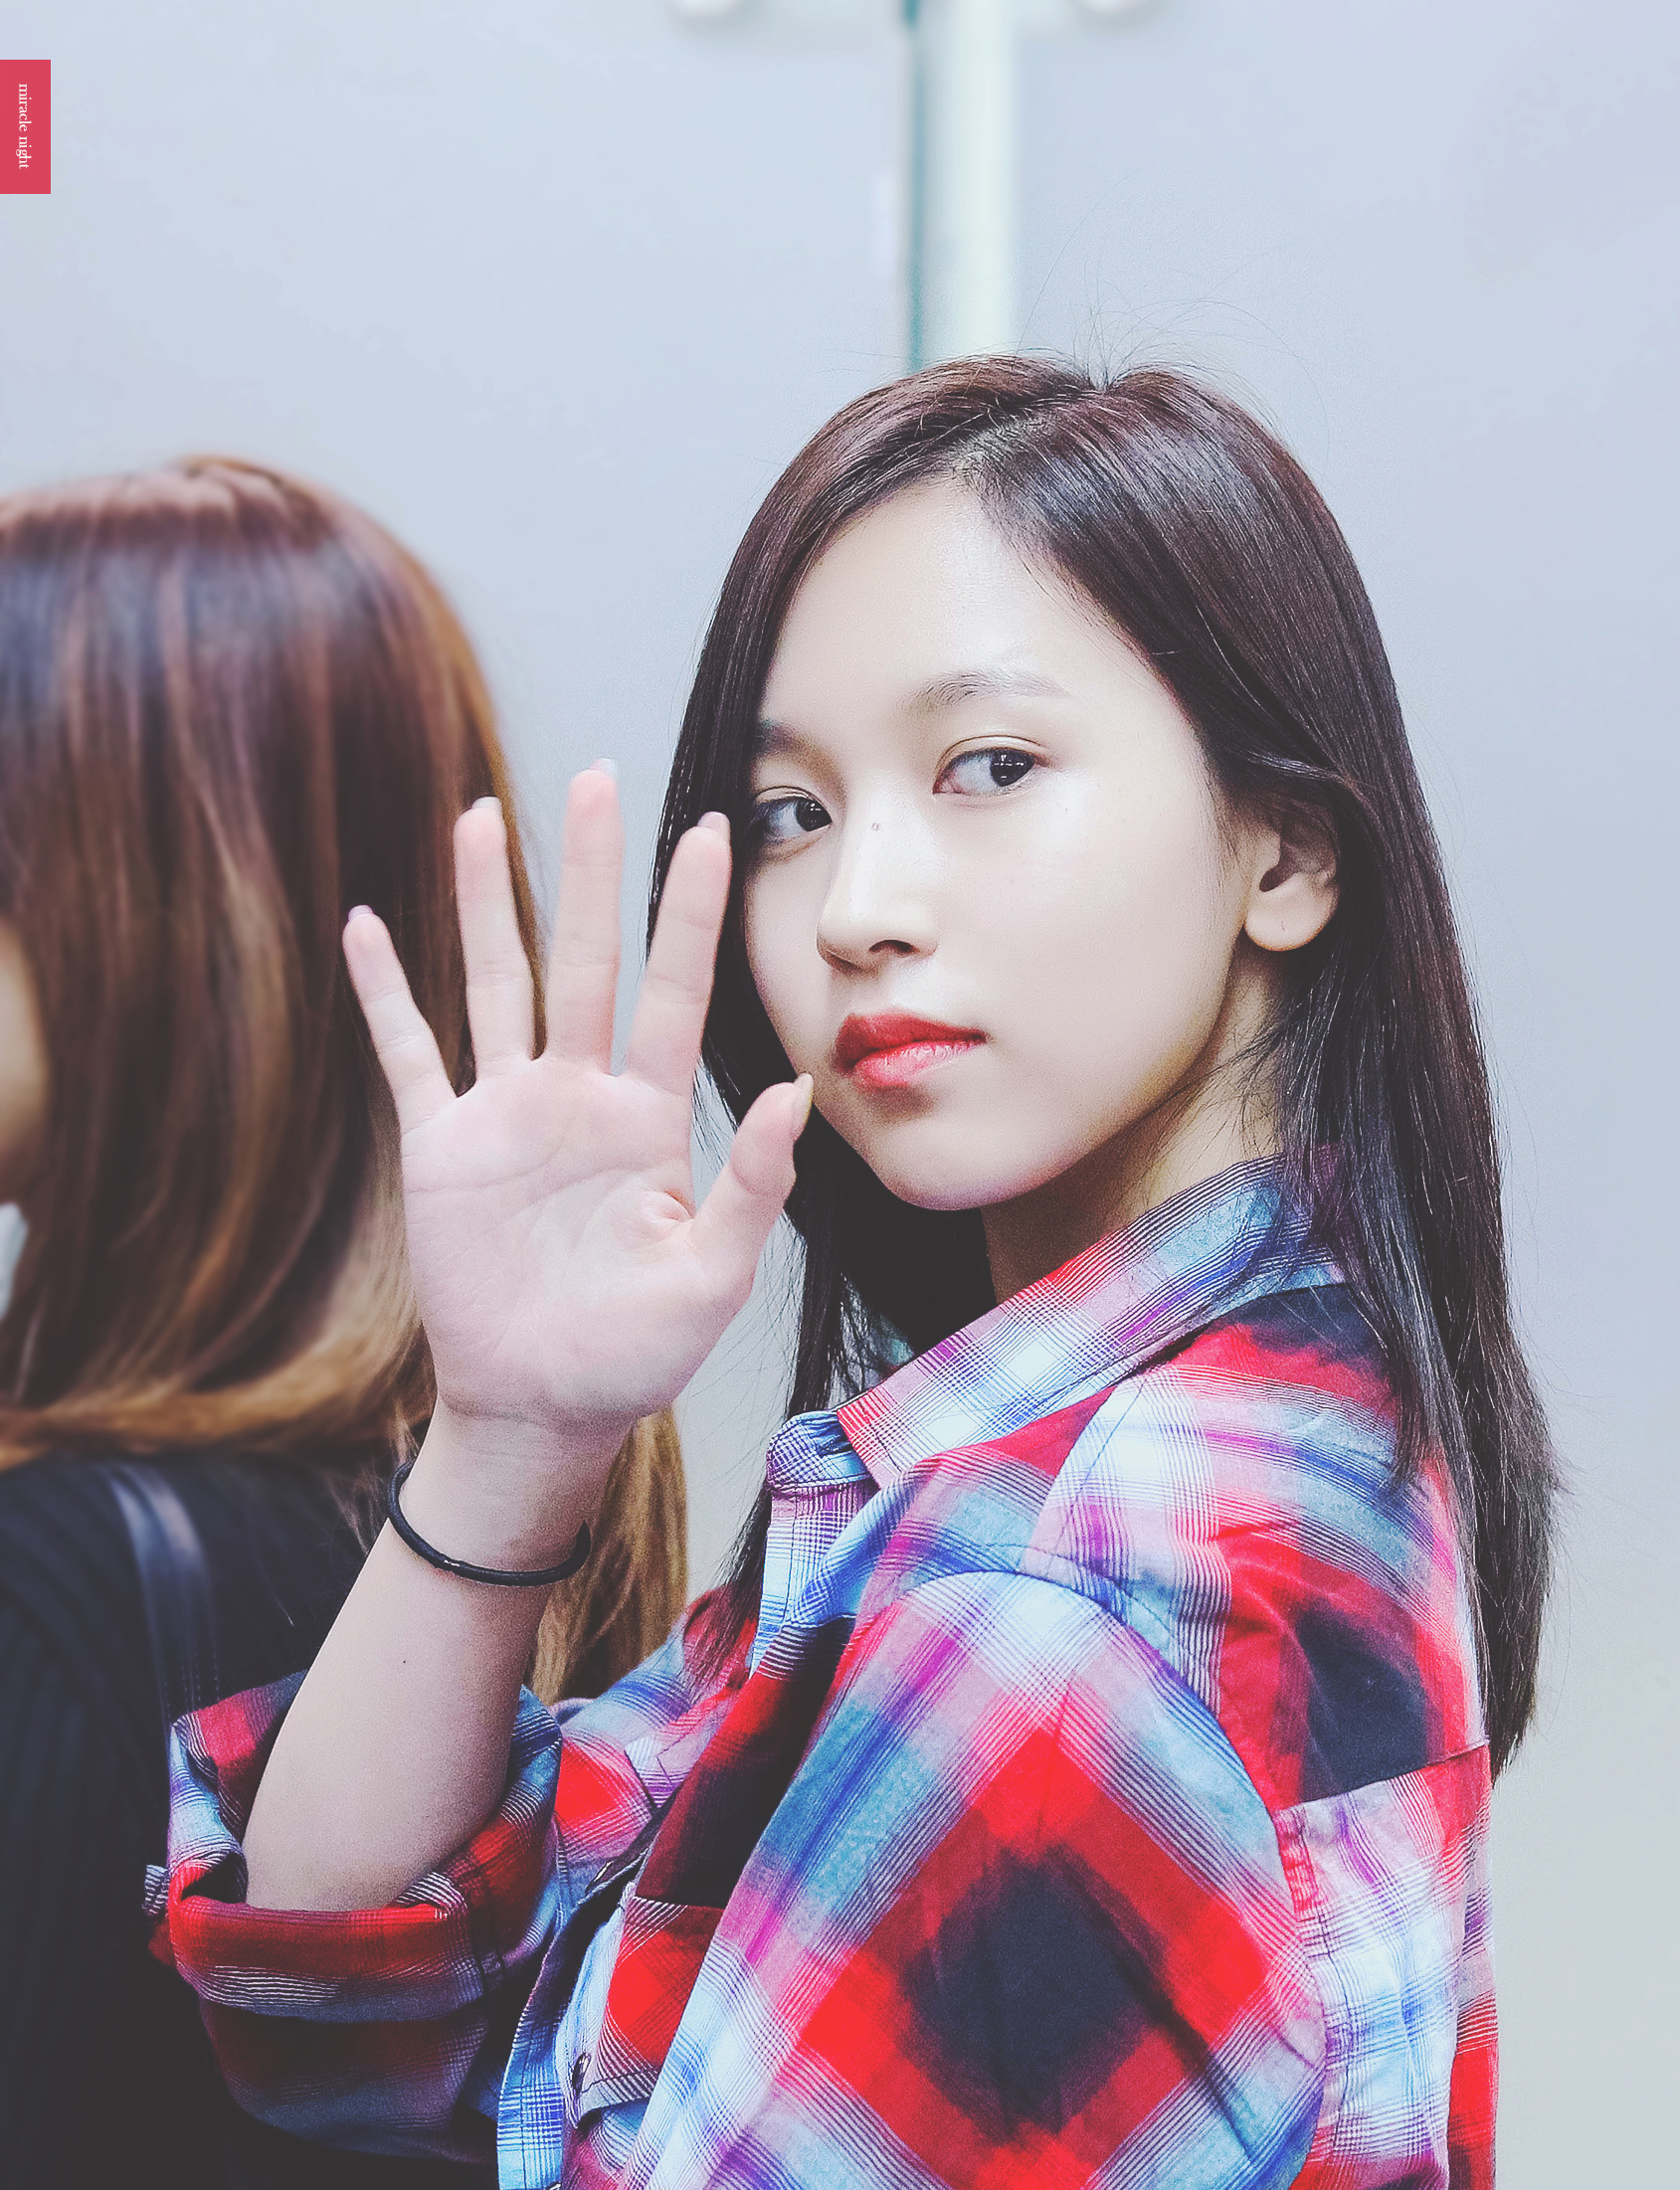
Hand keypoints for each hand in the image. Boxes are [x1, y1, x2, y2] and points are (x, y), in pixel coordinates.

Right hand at [345, 770, 806, 1511]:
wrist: (543, 1411)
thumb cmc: (637, 1355)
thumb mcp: (713, 1278)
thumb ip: (754, 1186)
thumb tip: (799, 1093)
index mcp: (650, 1121)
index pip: (675, 995)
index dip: (690, 916)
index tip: (712, 831)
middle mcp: (578, 1098)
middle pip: (583, 960)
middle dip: (590, 871)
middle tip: (595, 777)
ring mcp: (505, 1115)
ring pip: (494, 982)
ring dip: (488, 901)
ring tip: (483, 816)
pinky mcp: (441, 1147)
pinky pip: (409, 1051)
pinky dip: (386, 990)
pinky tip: (369, 924)